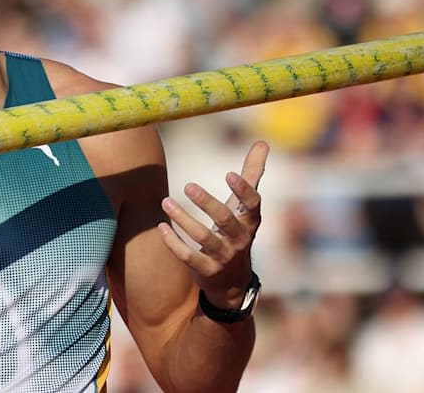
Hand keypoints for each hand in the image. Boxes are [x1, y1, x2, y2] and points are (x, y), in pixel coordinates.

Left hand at [157, 140, 267, 309]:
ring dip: (184, 220)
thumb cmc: (236, 231)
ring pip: (204, 239)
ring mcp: (223, 257)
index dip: (243, 190)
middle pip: (225, 220)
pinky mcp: (206, 271)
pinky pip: (188, 257)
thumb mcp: (245, 206)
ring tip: (165, 201)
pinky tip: (161, 226)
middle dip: (207, 203)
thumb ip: (252, 174)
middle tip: (188, 185)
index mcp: (250, 221)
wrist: (232, 281)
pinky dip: (173, 242)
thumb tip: (262, 142)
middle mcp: (240, 239)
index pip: (253, 204)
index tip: (229, 174)